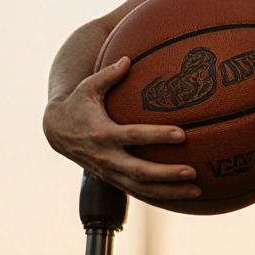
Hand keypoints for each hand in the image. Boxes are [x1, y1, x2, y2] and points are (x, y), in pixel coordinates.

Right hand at [42, 56, 200, 199]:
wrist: (57, 132)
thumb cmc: (78, 104)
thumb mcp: (88, 87)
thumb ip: (108, 75)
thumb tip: (128, 59)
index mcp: (102, 133)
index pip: (133, 136)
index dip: (157, 136)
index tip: (182, 134)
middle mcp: (106, 157)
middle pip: (140, 171)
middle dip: (167, 173)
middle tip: (193, 171)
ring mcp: (109, 172)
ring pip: (141, 188)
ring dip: (169, 191)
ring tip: (197, 191)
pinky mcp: (112, 180)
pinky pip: (138, 192)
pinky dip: (159, 196)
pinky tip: (182, 195)